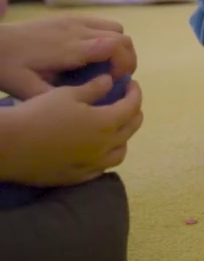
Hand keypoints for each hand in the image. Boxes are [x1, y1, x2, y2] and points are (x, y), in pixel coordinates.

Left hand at [0, 17, 135, 98]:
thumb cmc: (8, 69)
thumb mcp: (28, 90)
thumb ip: (59, 97)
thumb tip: (90, 102)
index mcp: (70, 48)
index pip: (116, 46)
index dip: (124, 65)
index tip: (113, 82)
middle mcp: (77, 30)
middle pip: (122, 37)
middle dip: (126, 59)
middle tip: (112, 78)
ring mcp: (74, 20)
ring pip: (116, 28)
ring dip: (118, 47)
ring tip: (104, 66)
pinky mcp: (69, 18)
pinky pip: (101, 23)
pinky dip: (107, 37)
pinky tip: (90, 54)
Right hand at [0, 76, 143, 185]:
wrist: (10, 145)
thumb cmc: (39, 114)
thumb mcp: (67, 94)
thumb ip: (94, 89)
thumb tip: (110, 82)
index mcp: (105, 123)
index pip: (132, 106)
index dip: (135, 93)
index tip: (131, 84)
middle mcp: (104, 146)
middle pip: (131, 129)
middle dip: (134, 112)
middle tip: (128, 103)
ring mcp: (92, 165)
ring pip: (120, 153)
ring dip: (123, 138)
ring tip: (115, 128)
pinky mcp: (78, 178)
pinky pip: (102, 168)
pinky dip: (105, 157)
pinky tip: (97, 150)